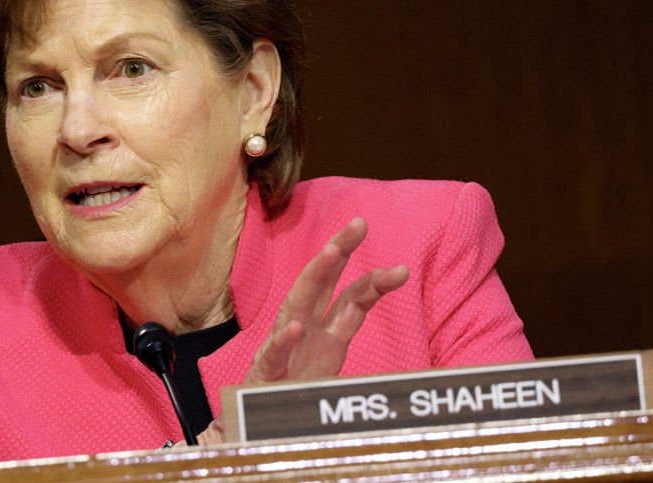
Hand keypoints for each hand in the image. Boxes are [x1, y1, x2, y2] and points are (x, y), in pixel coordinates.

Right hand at [194, 217, 408, 445]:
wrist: (252, 428)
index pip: (349, 298)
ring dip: (312, 278)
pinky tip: (295, 328)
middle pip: (323, 285)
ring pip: (296, 306)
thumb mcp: (330, 364)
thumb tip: (380, 331)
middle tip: (359, 224)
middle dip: (340, 251)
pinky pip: (274, 356)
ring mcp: (284, 351)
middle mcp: (304, 332)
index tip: (400, 270)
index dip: (373, 280)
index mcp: (322, 332)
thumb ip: (345, 334)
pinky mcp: (265, 376)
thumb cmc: (291, 393)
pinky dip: (283, 342)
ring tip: (331, 253)